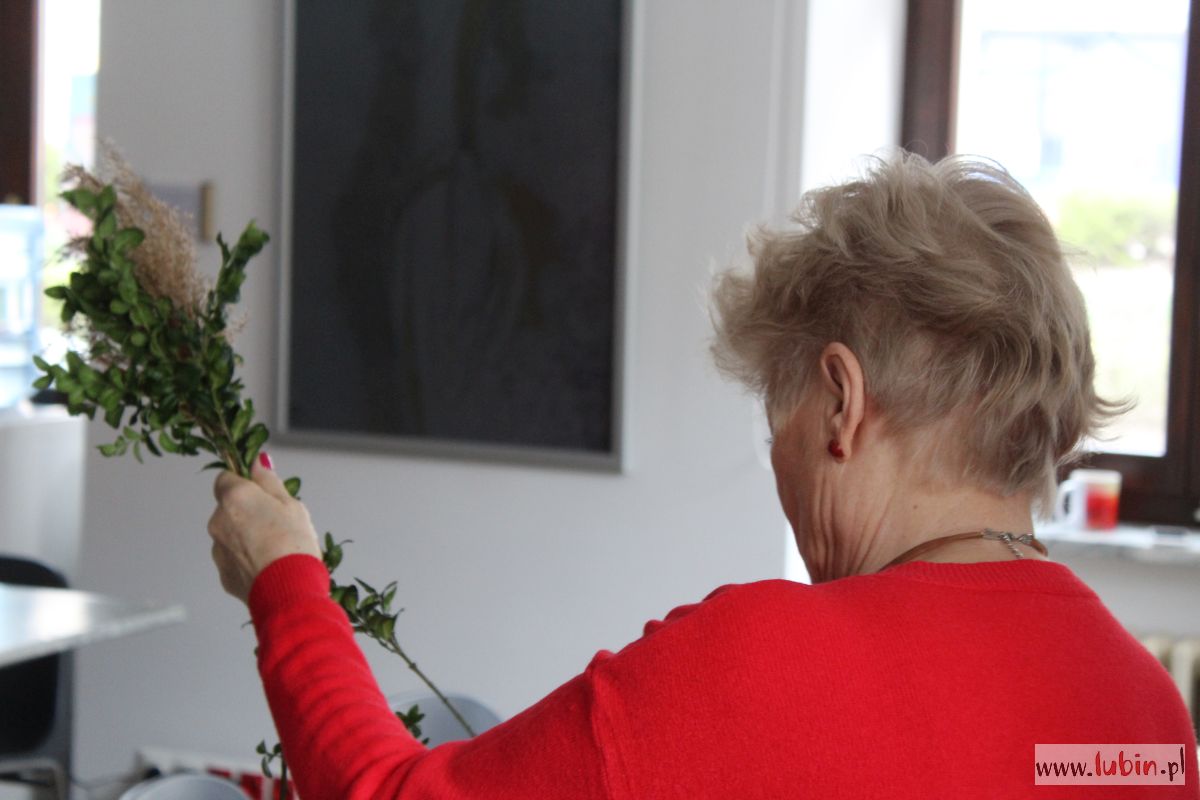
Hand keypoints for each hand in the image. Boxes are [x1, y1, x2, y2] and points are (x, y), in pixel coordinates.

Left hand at [208, 454, 321, 602]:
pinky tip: (268, 564)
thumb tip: (257, 462)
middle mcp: (218, 521)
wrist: (288, 591)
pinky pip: (233, 559)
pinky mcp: (224, 574)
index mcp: (235, 498)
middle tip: (276, 522)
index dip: (243, 482)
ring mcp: (218, 550)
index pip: (225, 477)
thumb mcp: (292, 503)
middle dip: (247, 511)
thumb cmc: (293, 545)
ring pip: (230, 534)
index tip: (260, 490)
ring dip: (246, 536)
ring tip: (275, 547)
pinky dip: (247, 559)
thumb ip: (269, 480)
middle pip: (228, 508)